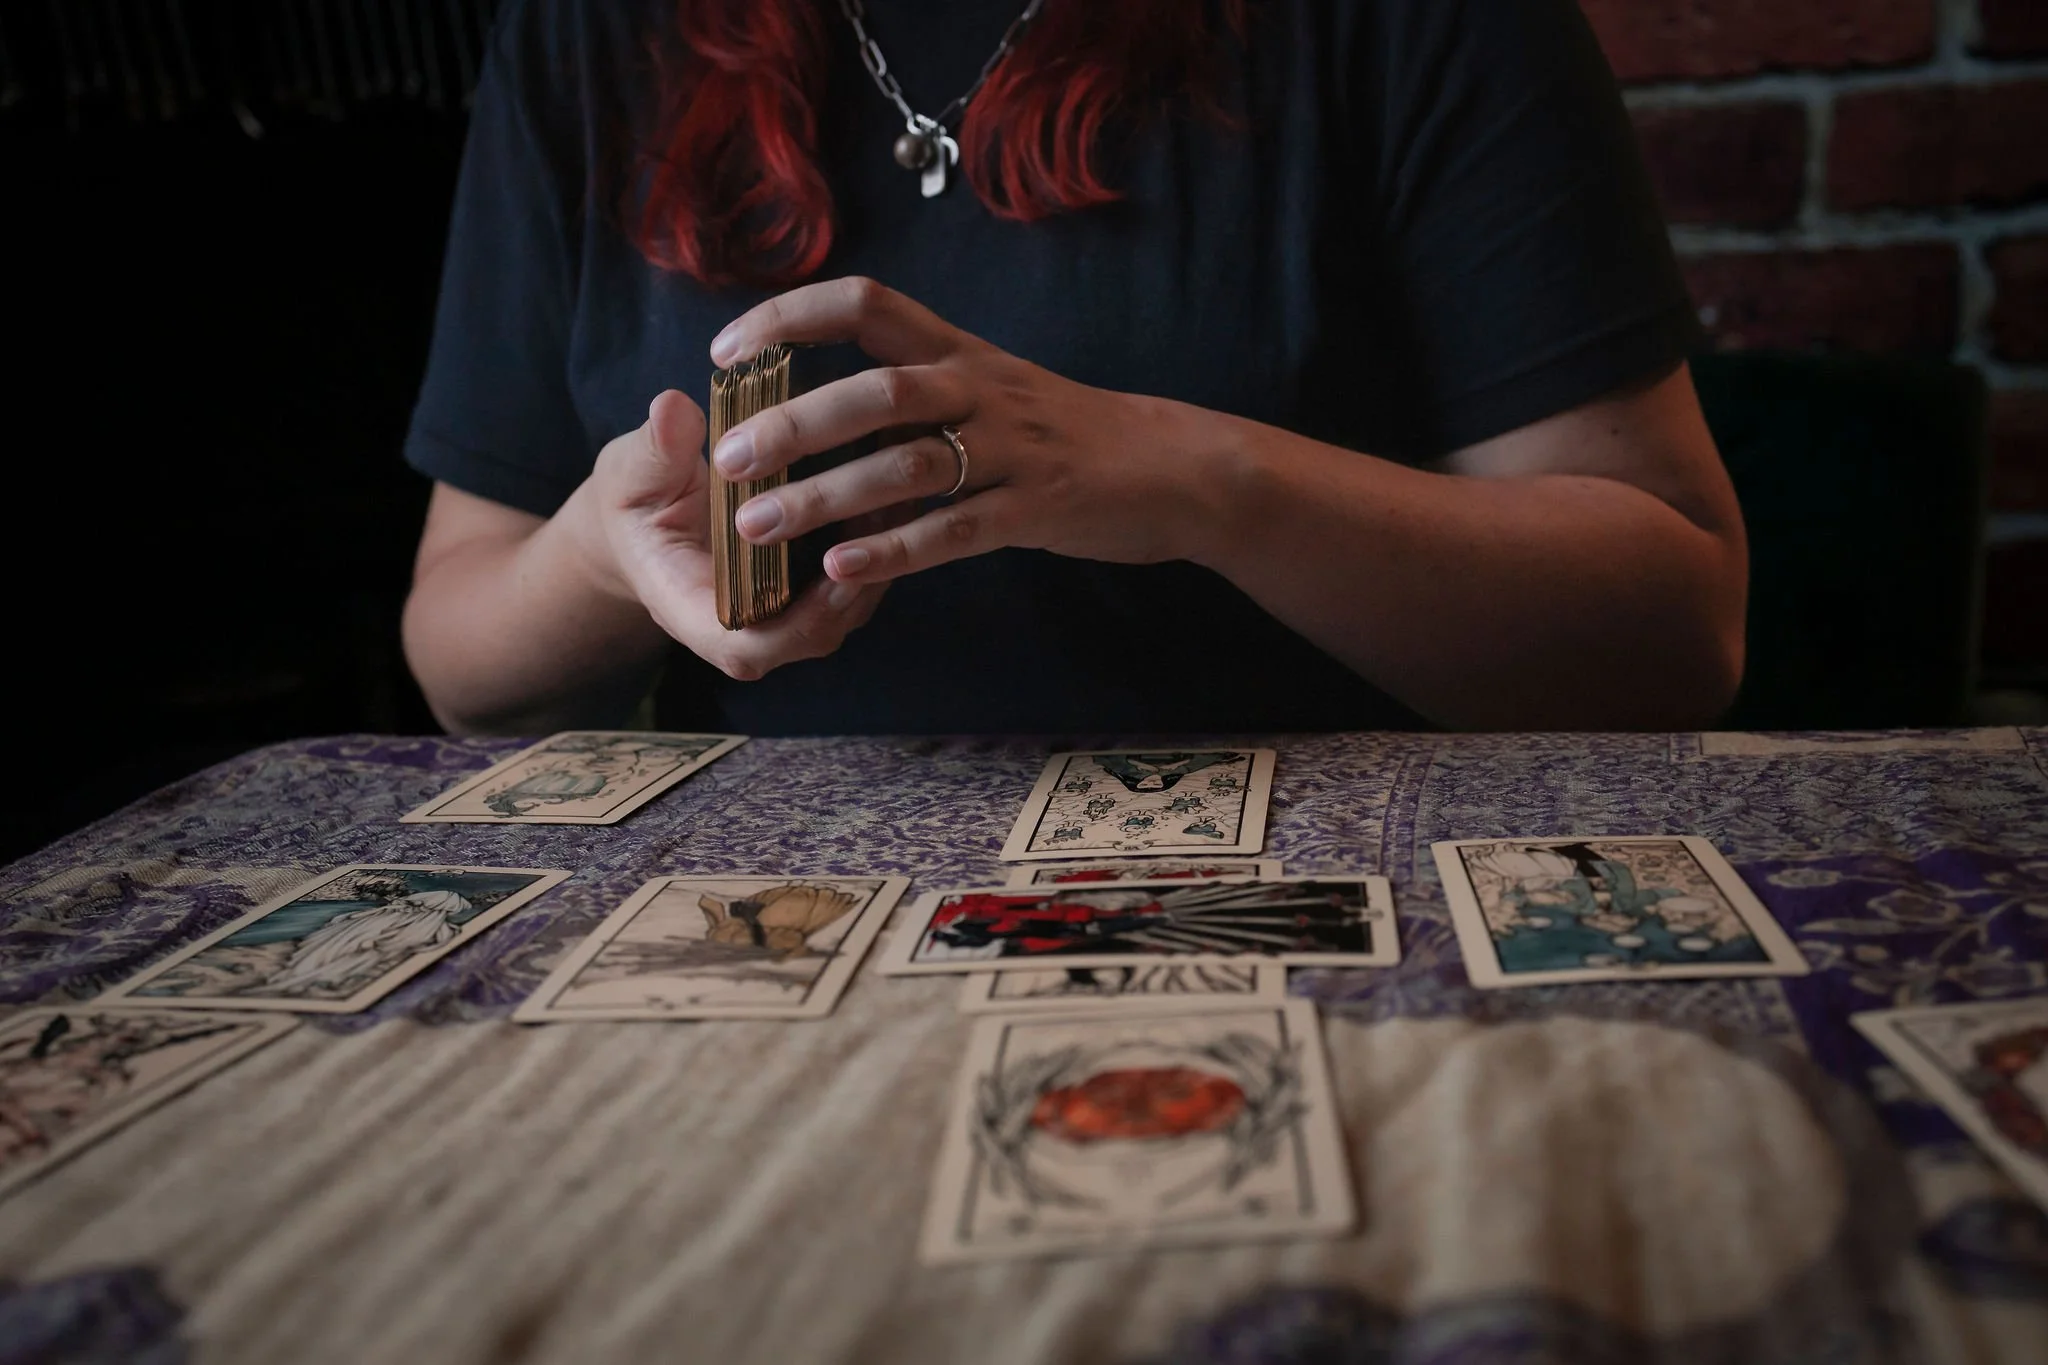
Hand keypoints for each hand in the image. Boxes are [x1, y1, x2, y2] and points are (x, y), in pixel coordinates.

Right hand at [572, 389, 888, 679]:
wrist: (646, 514)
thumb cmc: (635, 497)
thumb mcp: (633, 470)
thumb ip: (655, 451)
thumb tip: (673, 411)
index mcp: (693, 610)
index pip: (747, 649)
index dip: (796, 623)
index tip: (831, 568)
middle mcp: (746, 624)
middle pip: (814, 634)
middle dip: (856, 583)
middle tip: (887, 518)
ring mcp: (784, 609)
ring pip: (847, 606)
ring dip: (879, 557)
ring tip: (901, 495)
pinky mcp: (810, 584)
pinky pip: (855, 577)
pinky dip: (880, 540)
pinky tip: (896, 487)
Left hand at [706, 277, 1226, 584]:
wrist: (1171, 466)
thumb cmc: (1060, 433)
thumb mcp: (987, 388)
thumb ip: (911, 394)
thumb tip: (811, 411)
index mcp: (959, 349)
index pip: (865, 303)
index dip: (789, 316)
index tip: (725, 349)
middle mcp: (980, 388)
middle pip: (878, 390)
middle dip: (796, 422)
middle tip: (729, 457)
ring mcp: (1011, 449)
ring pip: (907, 465)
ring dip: (826, 496)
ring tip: (758, 527)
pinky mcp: (1035, 508)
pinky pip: (955, 530)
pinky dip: (895, 551)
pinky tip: (842, 571)